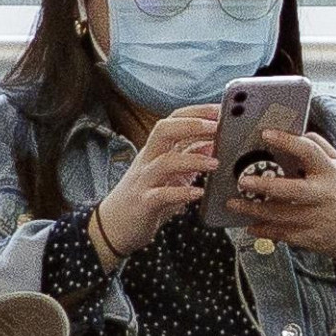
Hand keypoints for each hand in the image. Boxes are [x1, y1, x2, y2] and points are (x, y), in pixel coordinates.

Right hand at [91, 106, 221, 260]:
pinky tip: (198, 193)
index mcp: (155, 150)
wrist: (114, 226)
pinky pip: (162, 195)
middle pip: (163, 130)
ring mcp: (144, 181)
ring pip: (165, 162)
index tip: (220, 109)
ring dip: (193, 160)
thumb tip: (212, 142)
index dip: (196, 112)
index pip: (173, 120)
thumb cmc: (145, 196)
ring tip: (215, 164)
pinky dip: (182, 193)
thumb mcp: (170, 174)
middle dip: (191, 125)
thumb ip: (188, 157)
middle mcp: (148, 160)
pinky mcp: (144, 203)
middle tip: (217, 128)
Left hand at [221, 127, 335, 278]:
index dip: (287, 141)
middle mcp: (324, 196)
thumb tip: (299, 133)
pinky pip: (281, 234)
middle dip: (263, 185)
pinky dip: (263, 230)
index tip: (266, 134)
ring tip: (233, 203)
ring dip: (253, 210)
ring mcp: (317, 219)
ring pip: (279, 215)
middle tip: (242, 180)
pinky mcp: (310, 238)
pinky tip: (250, 225)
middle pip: (290, 189)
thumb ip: (322, 148)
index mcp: (332, 173)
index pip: (309, 152)